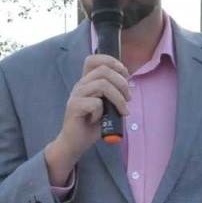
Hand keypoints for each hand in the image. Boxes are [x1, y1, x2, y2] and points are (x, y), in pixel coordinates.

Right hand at [47, 54, 131, 172]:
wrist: (76, 143)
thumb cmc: (93, 124)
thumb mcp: (108, 105)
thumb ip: (113, 93)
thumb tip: (127, 85)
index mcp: (87, 81)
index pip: (94, 59)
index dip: (111, 61)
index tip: (124, 74)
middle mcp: (80, 85)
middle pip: (104, 70)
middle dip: (122, 84)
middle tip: (128, 99)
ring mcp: (76, 95)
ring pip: (102, 85)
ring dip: (118, 99)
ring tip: (122, 111)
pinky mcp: (73, 107)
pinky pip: (95, 103)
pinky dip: (102, 112)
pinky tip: (98, 120)